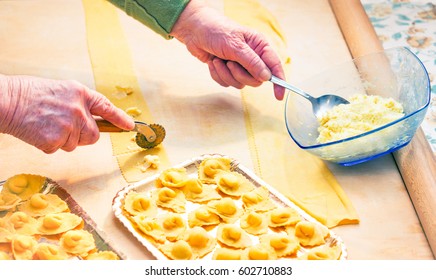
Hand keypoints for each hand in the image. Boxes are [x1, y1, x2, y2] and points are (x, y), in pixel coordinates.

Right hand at [0, 74, 133, 152]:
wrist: (6, 101)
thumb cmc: (30, 95)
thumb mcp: (61, 91)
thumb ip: (79, 104)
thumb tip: (91, 121)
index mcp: (81, 94)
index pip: (106, 108)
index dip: (120, 119)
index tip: (129, 126)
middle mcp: (79, 109)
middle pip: (93, 135)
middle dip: (82, 135)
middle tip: (62, 126)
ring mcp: (69, 125)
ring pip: (75, 144)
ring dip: (63, 139)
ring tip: (46, 124)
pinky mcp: (56, 140)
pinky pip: (60, 149)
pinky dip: (49, 144)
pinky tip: (39, 131)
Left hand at [171, 0, 285, 99]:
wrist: (194, 31)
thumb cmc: (216, 31)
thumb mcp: (235, 46)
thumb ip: (252, 62)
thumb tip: (266, 77)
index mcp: (259, 46)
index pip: (274, 66)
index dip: (279, 81)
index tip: (279, 96)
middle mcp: (252, 56)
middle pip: (256, 80)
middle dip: (240, 75)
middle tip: (230, 64)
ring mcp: (239, 65)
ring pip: (240, 83)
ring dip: (226, 74)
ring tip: (219, 60)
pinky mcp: (227, 71)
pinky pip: (227, 83)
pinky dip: (218, 75)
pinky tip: (213, 62)